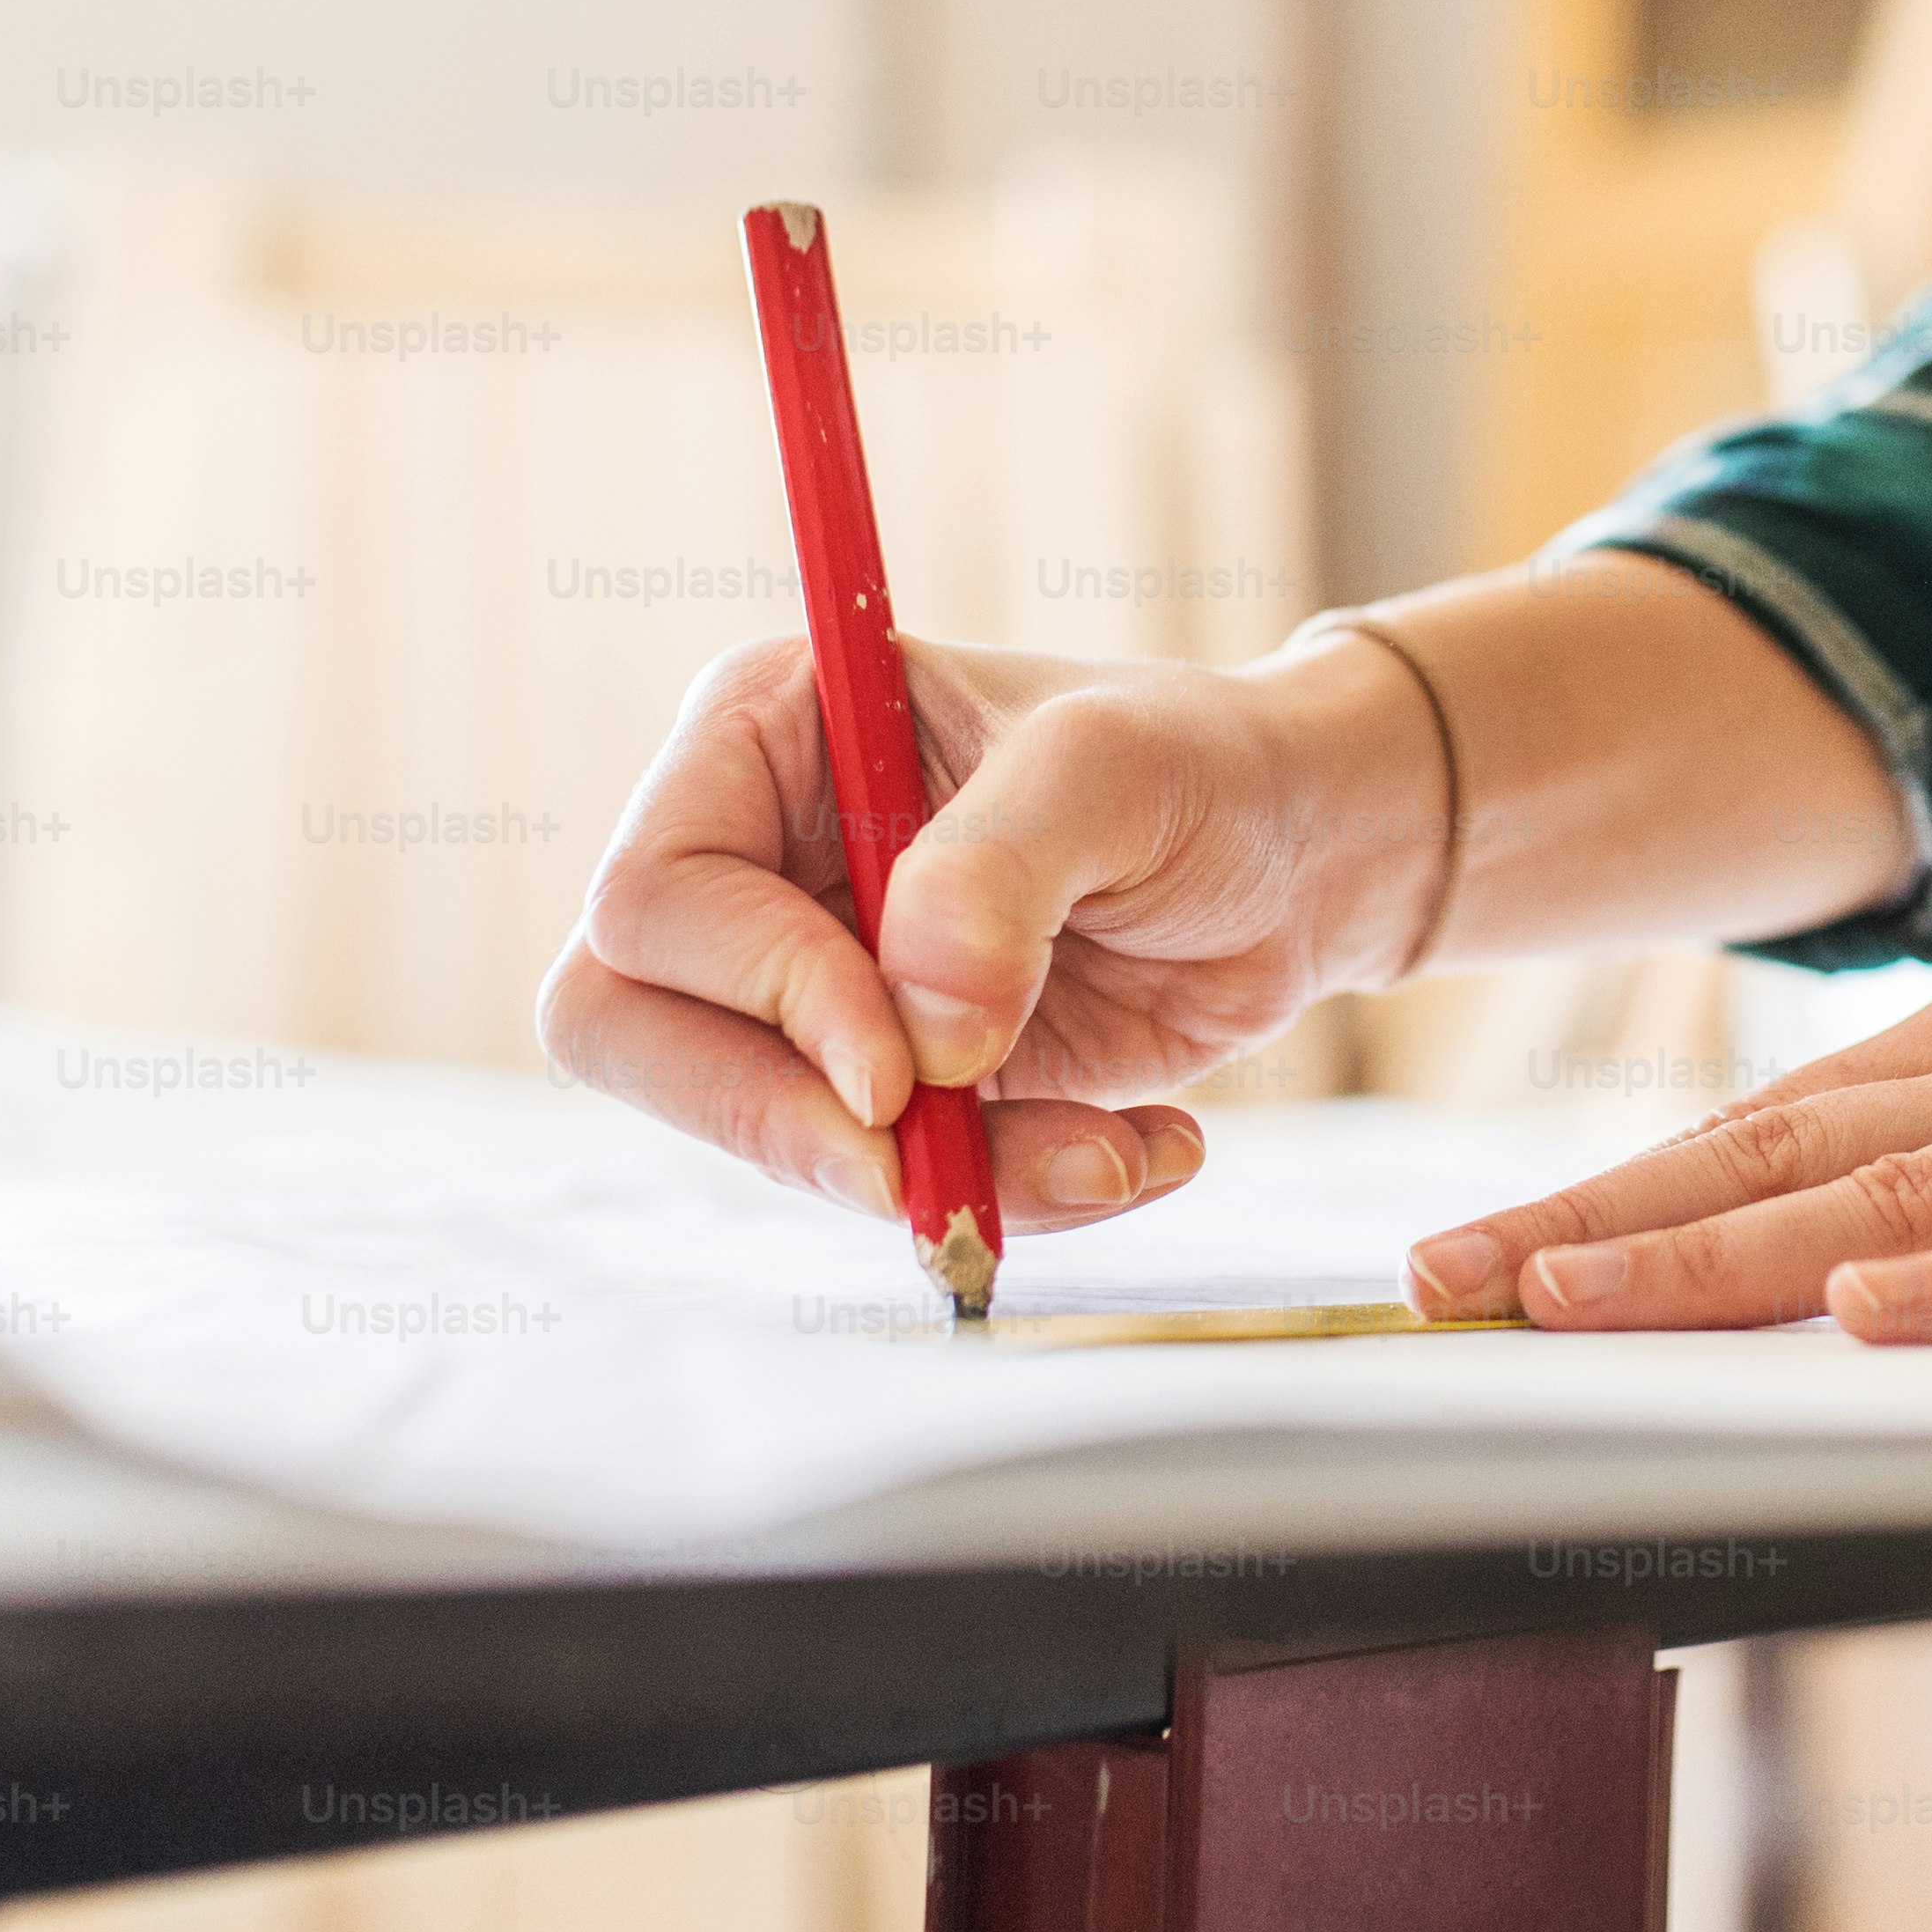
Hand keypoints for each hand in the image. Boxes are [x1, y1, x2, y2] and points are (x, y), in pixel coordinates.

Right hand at [538, 628, 1436, 1230]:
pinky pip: (878, 1186)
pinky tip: (1131, 1151)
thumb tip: (917, 1027)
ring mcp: (806, 985)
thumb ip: (1002, 866)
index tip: (897, 1066)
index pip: (652, 896)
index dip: (753, 994)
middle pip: (630, 1031)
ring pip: (761, 1134)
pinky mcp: (881, 1088)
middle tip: (918, 1166)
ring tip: (1109, 1150)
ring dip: (930, 1179)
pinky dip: (1002, 1199)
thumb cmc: (1199, 763)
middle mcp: (753, 861)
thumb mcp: (1114, 767)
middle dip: (779, 1122)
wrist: (1301, 859)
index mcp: (763, 732)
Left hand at [1402, 810, 1931, 1340]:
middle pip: (1780, 1168)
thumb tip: (1882, 1200)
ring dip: (1711, 1264)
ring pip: (1893, 1211)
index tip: (1472, 1249)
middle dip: (1594, 1234)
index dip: (1612, 1196)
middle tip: (1429, 1286)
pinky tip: (1866, 1315)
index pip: (1770, 1130)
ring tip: (1557, 1303)